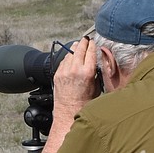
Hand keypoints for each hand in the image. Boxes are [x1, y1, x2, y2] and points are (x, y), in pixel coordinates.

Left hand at [34, 38, 100, 152]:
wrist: (68, 113)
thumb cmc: (84, 104)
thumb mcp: (96, 88)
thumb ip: (95, 74)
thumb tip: (96, 64)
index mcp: (87, 73)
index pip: (90, 53)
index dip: (92, 45)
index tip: (93, 42)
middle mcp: (74, 70)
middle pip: (79, 49)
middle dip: (83, 43)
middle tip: (86, 39)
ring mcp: (64, 72)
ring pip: (70, 54)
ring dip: (74, 49)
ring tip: (78, 45)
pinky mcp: (57, 75)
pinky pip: (63, 61)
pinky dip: (68, 58)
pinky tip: (71, 57)